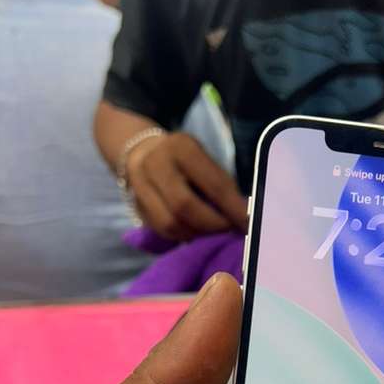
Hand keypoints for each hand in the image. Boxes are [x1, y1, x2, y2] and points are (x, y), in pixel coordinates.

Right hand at [127, 131, 247, 239]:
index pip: (212, 183)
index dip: (233, 208)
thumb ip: (221, 185)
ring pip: (170, 223)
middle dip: (213, 224)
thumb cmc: (187, 160)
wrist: (143, 151)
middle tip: (229, 229)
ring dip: (197, 233)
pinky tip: (195, 232)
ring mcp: (140, 185)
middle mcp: (156, 164)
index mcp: (182, 148)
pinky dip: (183, 236)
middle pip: (185, 206)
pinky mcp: (135, 205)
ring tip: (212, 231)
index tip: (248, 224)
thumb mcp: (204, 159)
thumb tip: (243, 216)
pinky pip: (161, 230)